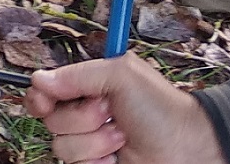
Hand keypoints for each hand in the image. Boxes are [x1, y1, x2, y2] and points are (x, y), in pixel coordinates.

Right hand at [25, 54, 225, 163]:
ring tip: (121, 137)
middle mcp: (84, 115)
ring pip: (62, 146)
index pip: (45, 91)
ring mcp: (91, 145)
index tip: (45, 100)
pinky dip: (97, 162)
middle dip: (81, 117)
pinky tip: (117, 157)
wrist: (190, 149)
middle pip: (50, 119)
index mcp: (86, 88)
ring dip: (94, 141)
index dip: (39, 96)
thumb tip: (38, 80)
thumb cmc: (161, 108)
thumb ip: (78, 75)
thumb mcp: (121, 74)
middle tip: (109, 112)